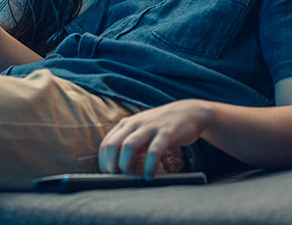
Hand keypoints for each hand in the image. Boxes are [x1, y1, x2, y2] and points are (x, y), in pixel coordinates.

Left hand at [98, 99, 212, 176]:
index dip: (103, 161)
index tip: (106, 176)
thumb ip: (130, 146)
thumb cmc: (161, 128)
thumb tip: (117, 168)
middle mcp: (134, 124)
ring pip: (129, 146)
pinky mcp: (166, 133)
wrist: (188, 113)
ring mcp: (149, 128)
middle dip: (110, 163)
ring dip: (125, 164)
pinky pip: (154, 151)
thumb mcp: (141, 133)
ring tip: (129, 178)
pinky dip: (150, 165)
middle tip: (114, 178)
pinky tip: (150, 176)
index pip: (106, 143)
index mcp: (126, 124)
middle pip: (113, 144)